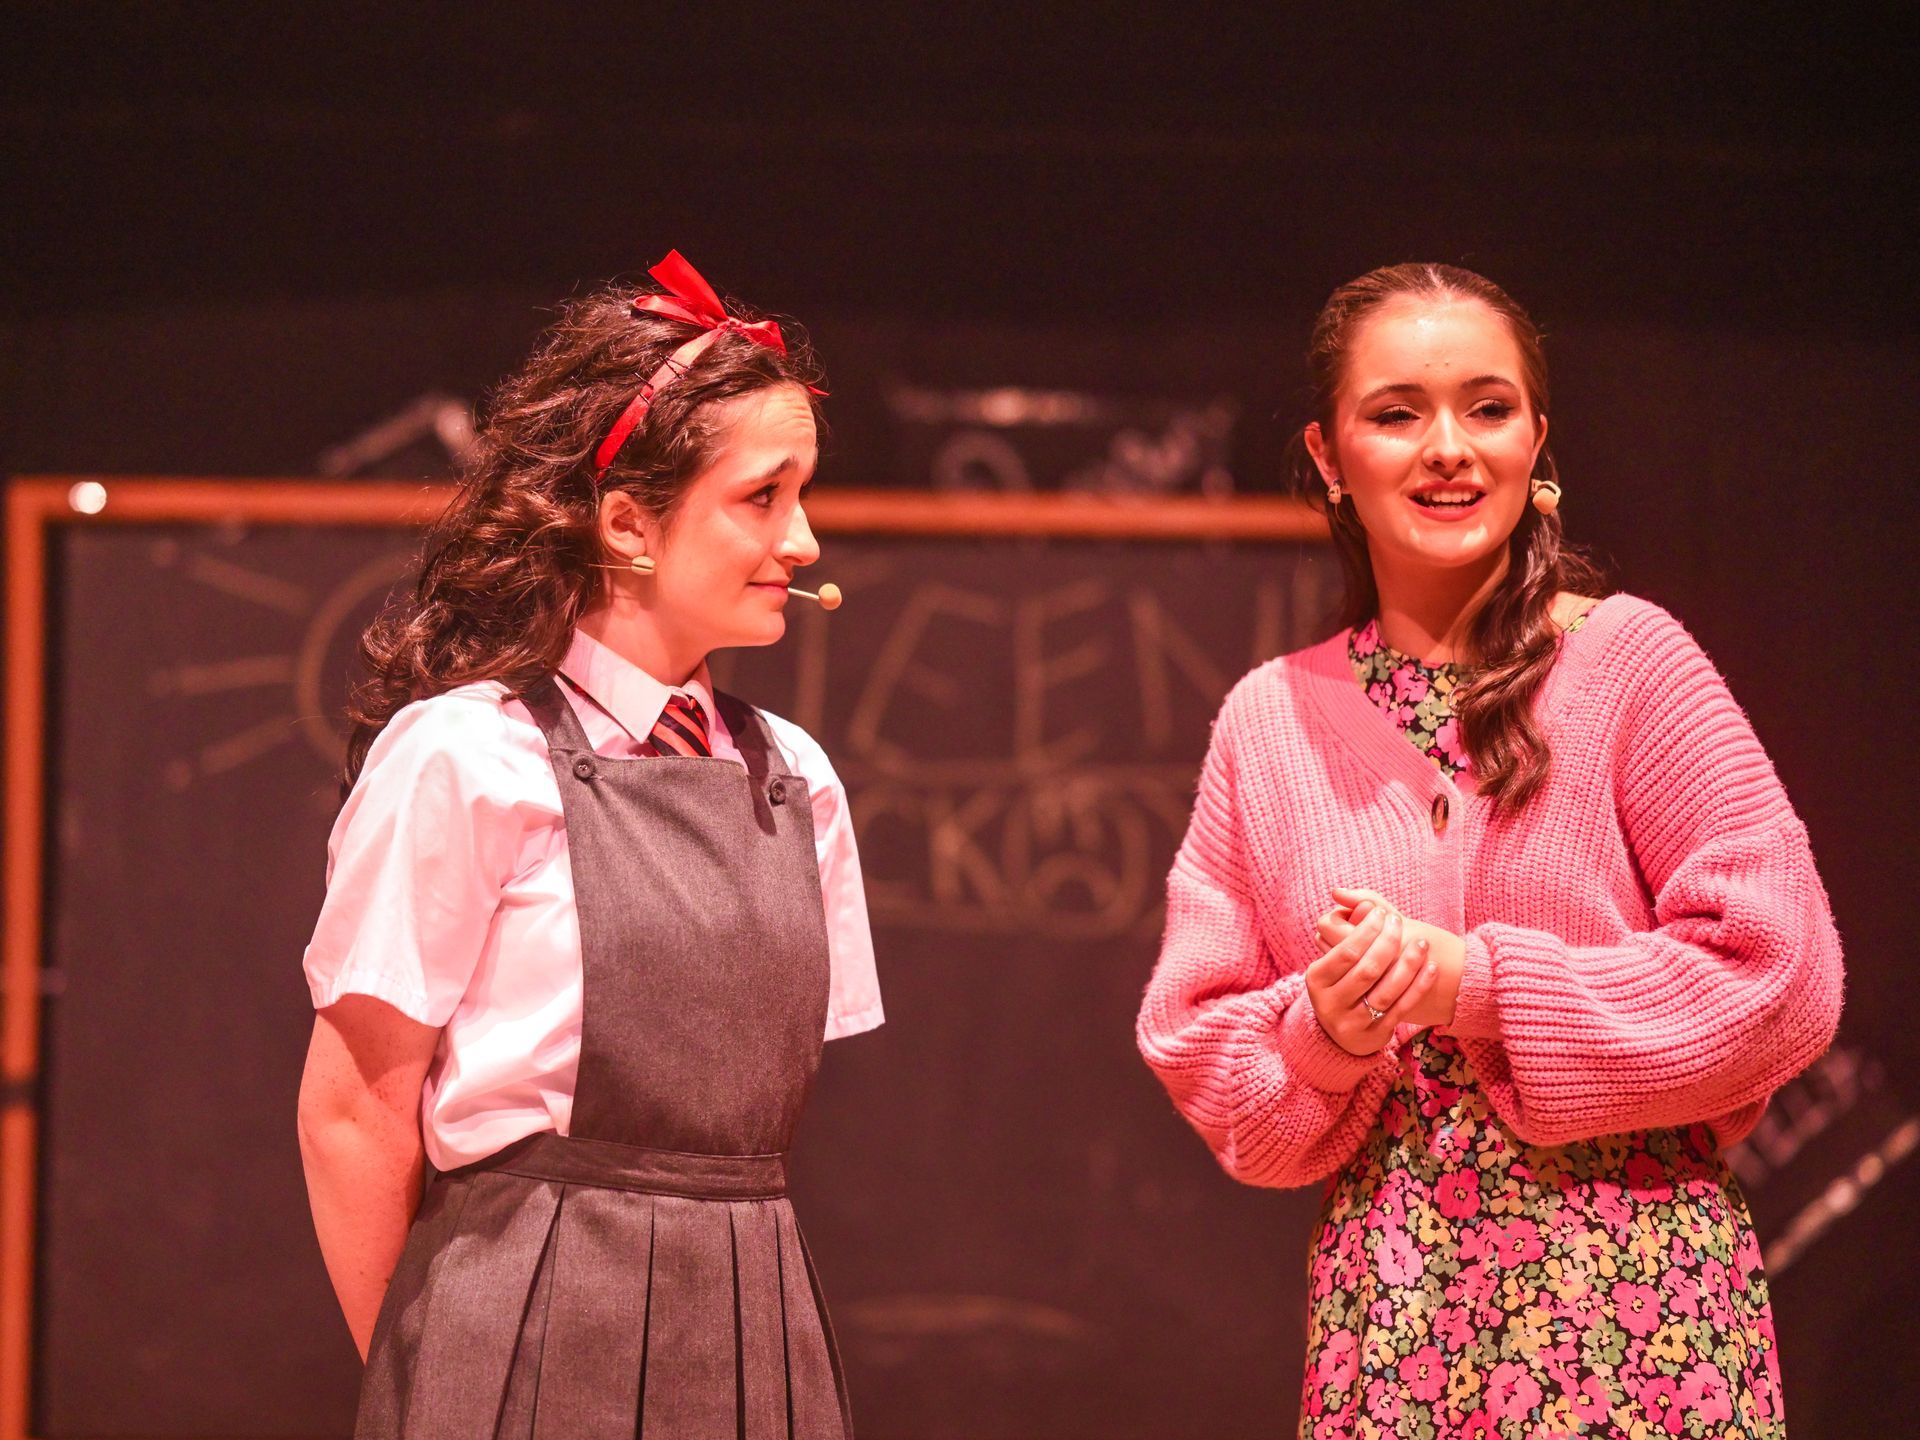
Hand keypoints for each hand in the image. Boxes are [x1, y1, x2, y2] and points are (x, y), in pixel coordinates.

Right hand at [1318, 888, 1465, 1030]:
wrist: (1342, 1031)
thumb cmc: (1342, 980)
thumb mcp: (1334, 957)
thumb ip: (1343, 922)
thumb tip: (1339, 892)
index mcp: (1316, 979)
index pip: (1345, 950)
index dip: (1366, 929)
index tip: (1382, 912)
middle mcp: (1330, 1004)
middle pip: (1367, 968)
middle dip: (1389, 942)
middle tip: (1401, 922)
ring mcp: (1352, 1022)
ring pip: (1387, 989)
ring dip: (1409, 963)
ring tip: (1422, 943)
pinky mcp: (1375, 1035)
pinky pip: (1403, 1007)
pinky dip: (1419, 985)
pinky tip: (1432, 967)